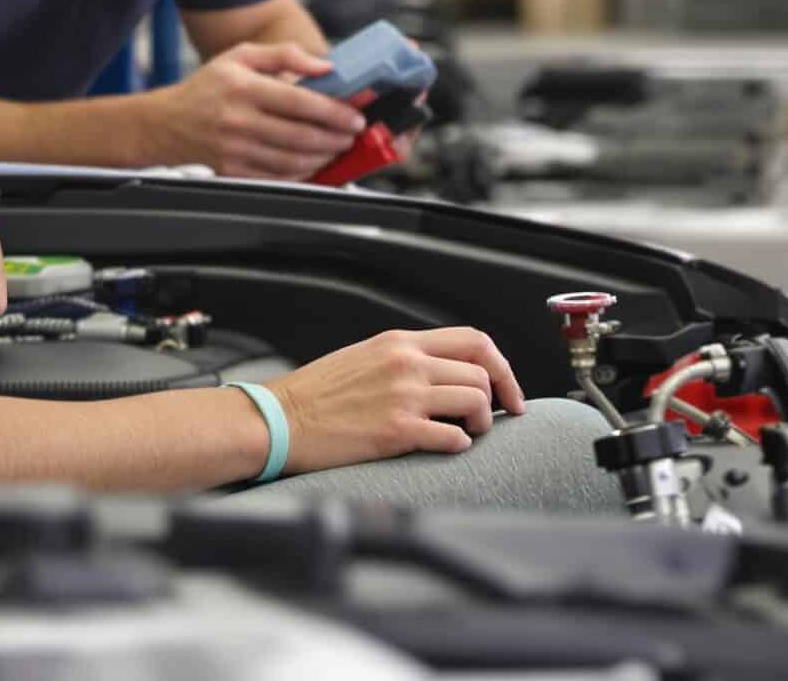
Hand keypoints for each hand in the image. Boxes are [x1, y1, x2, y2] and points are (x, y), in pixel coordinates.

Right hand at [141, 42, 365, 179]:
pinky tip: (312, 163)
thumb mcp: (240, 56)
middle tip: (351, 134)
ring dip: (323, 158)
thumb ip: (284, 55)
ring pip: (293, 161)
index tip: (355, 116)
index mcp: (243, 88)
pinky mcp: (231, 172)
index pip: (299, 102)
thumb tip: (324, 67)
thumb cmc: (206, 88)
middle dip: (336, 138)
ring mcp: (234, 150)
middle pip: (301, 136)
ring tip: (336, 148)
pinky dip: (301, 173)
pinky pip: (277, 178)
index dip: (334, 112)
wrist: (163, 124)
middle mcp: (238, 121)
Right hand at [268, 327, 527, 474]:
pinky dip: (459, 445)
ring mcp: (403, 396)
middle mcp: (406, 364)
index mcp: (399, 343)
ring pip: (475, 402)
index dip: (502, 368)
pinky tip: (445, 446)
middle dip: (494, 401)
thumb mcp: (364, 357)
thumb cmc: (316, 395)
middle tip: (485, 420)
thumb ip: (405, 359)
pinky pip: (453, 438)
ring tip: (464, 433)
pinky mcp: (396, 431)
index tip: (507, 392)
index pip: (474, 341)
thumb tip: (445, 375)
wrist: (280, 420)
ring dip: (480, 423)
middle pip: (482, 374)